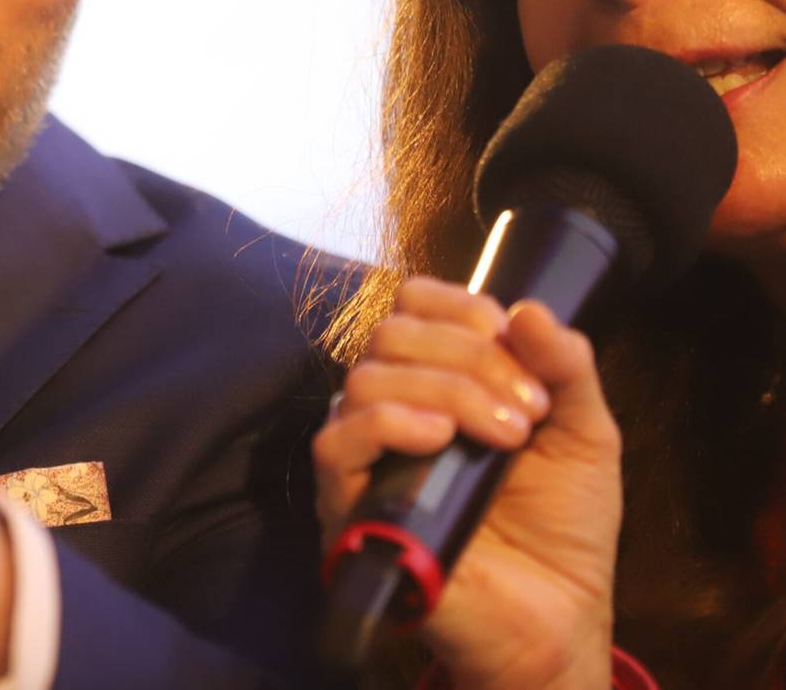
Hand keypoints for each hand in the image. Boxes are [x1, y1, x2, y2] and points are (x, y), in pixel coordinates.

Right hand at [312, 278, 620, 689]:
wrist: (555, 616)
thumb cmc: (560, 528)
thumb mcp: (583, 433)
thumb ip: (566, 368)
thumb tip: (529, 309)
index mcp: (436, 380)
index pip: (411, 307)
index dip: (457, 306)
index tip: (510, 338)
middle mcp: (391, 408)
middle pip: (392, 335)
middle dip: (468, 356)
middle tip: (527, 407)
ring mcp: (365, 457)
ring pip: (368, 380)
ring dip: (448, 391)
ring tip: (507, 437)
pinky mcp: (347, 505)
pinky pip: (337, 440)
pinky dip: (390, 423)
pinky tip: (441, 437)